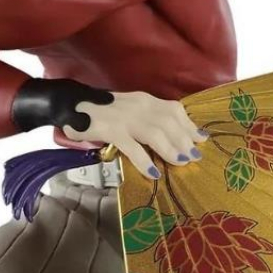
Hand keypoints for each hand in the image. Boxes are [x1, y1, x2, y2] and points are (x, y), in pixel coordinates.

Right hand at [63, 92, 204, 177]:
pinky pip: (132, 146)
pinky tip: (153, 172)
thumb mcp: (130, 110)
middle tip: (193, 156)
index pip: (174, 110)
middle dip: (184, 140)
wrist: (71, 105)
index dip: (189, 125)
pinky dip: (145, 160)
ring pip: (155, 132)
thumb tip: (169, 139)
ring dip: (171, 148)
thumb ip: (148, 120)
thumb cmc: (102, 113)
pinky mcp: (110, 129)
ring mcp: (125, 117)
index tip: (201, 139)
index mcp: (145, 100)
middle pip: (169, 122)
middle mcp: (138, 105)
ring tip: (180, 163)